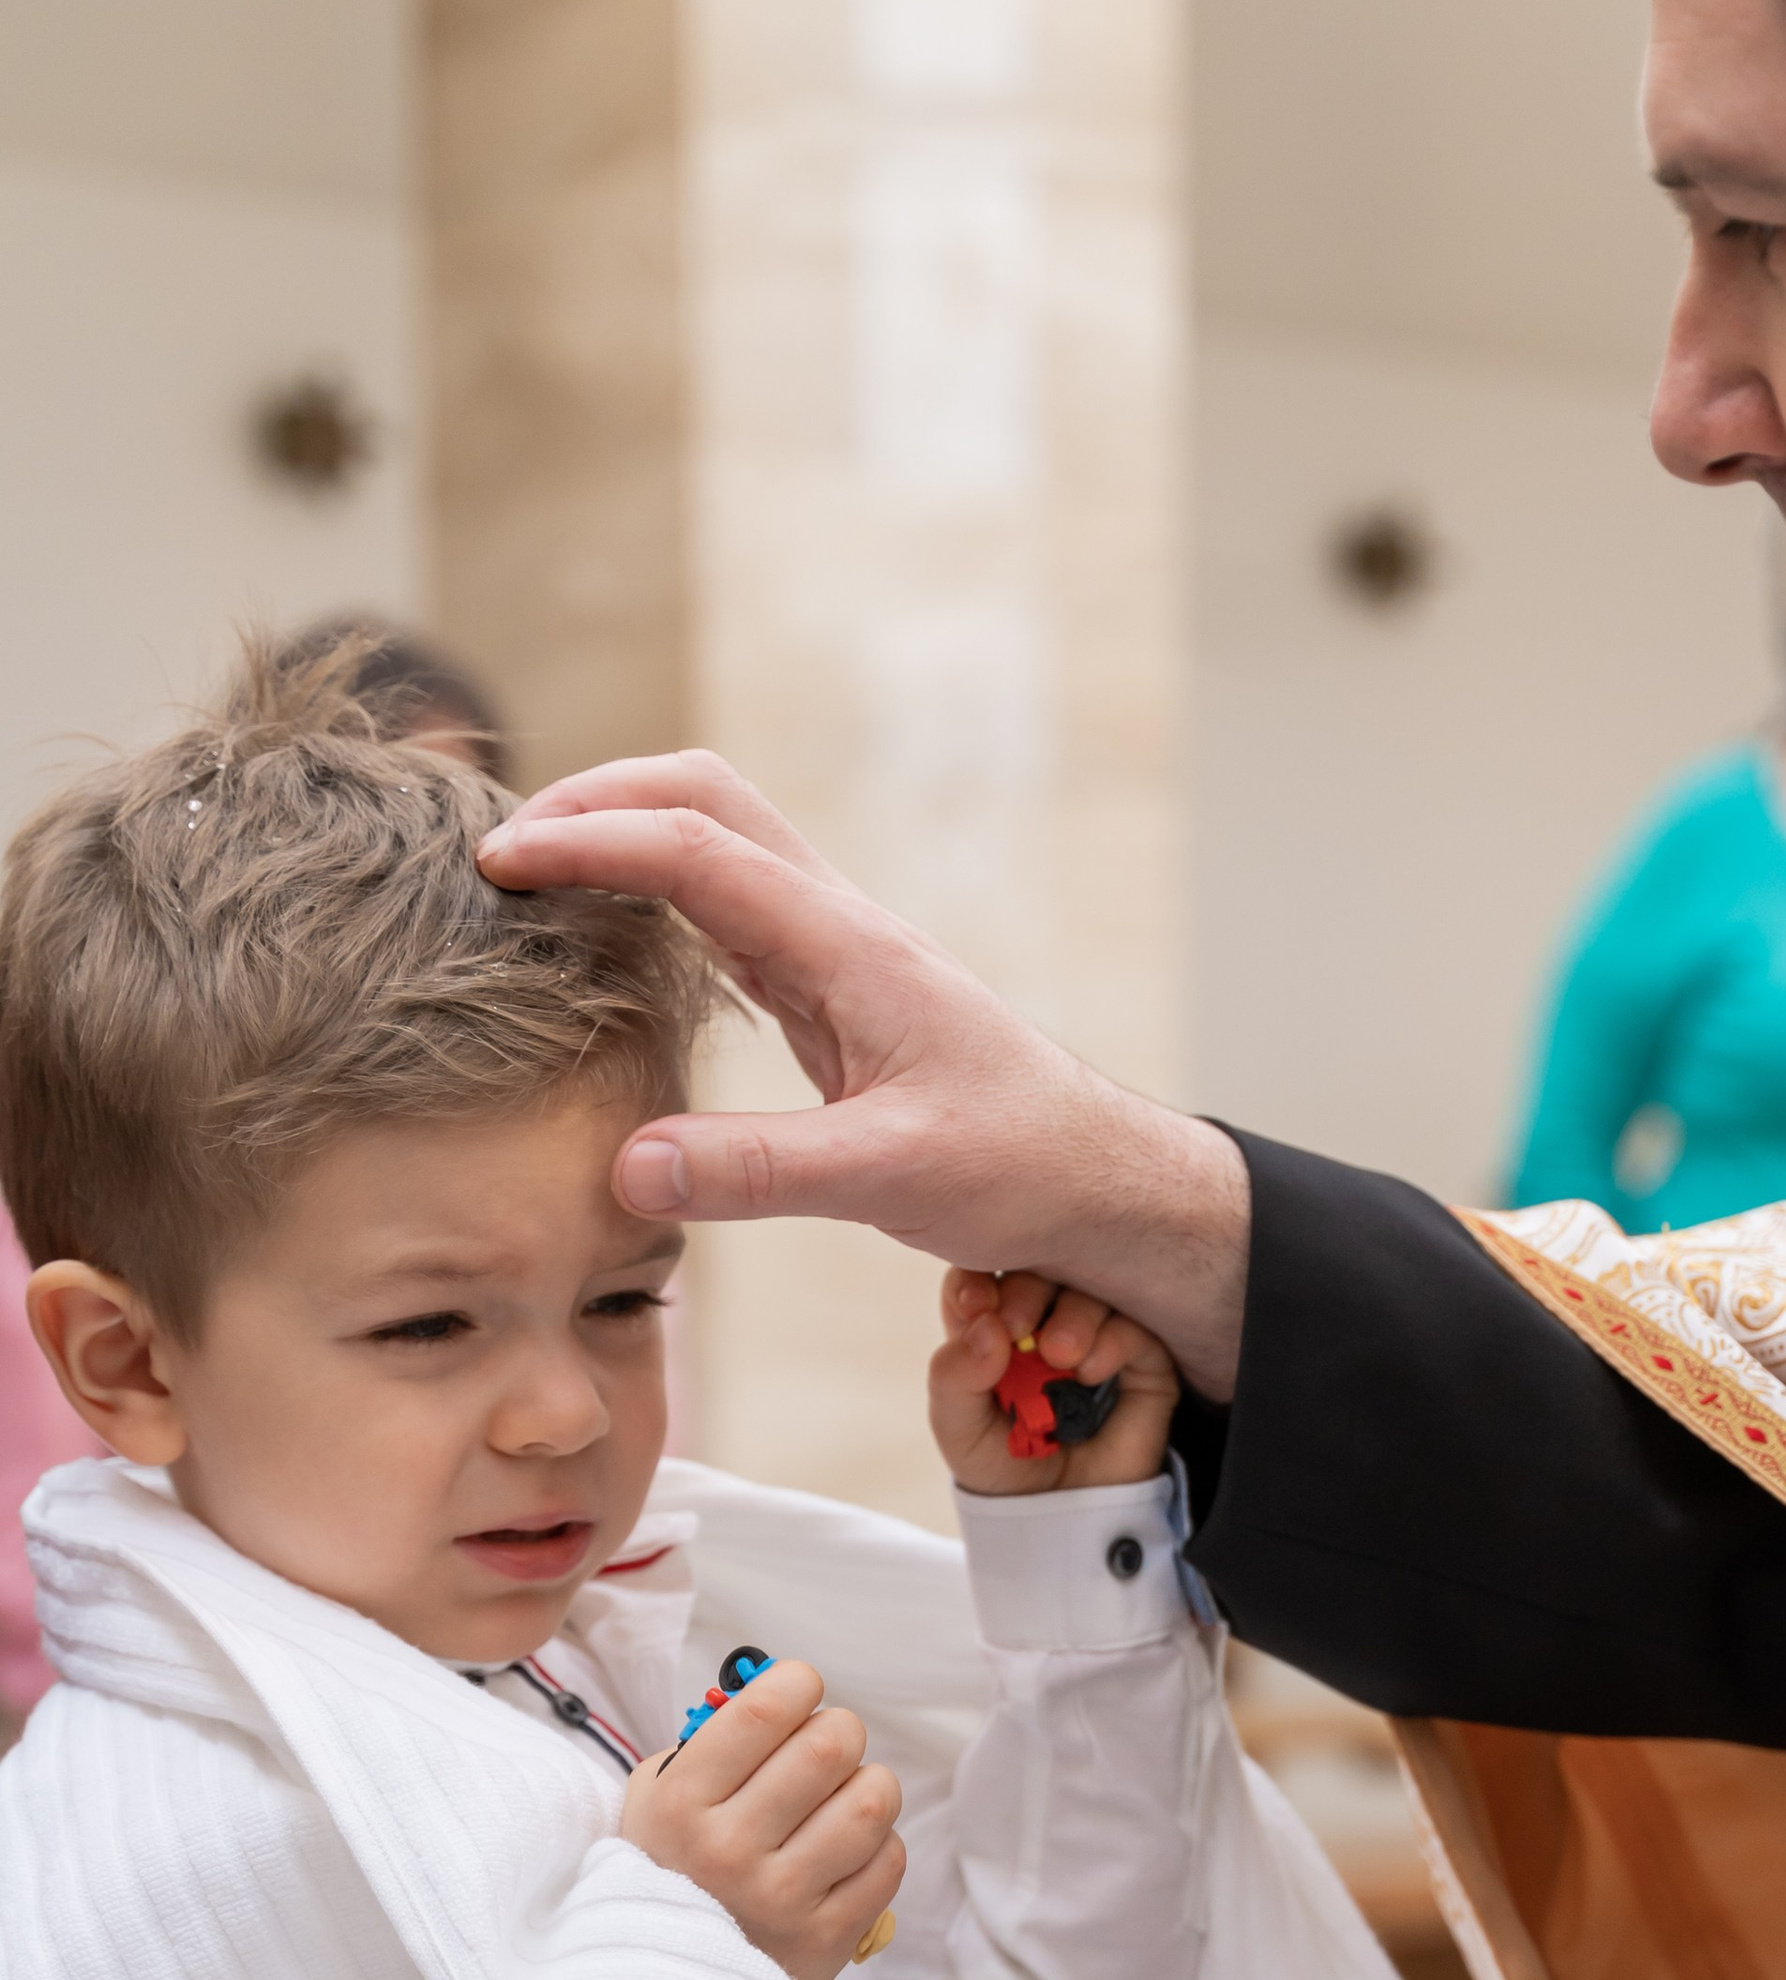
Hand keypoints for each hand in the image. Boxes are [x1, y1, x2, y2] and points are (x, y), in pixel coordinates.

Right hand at [474, 753, 1250, 1394]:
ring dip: (622, 836)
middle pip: (706, 799)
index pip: (699, 850)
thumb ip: (761, 1172)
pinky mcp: (828, 990)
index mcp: (849, 947)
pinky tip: (602, 939)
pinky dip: (653, 895)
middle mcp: (838, 926)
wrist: (1093, 1176)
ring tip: (524, 875)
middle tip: (498, 844)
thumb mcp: (890, 1180)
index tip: (497, 861)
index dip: (592, 842)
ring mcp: (834, 950)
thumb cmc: (1016, 1167)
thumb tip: (627, 1171)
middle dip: (598, 798)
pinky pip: (727, 910)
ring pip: (716, 842)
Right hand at [618, 1657, 904, 1979]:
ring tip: (844, 1801)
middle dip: (839, 1734)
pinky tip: (846, 1853)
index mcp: (681, 1803)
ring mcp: (780, 1899)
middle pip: (831, 1746)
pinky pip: (890, 1860)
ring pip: (873, 1801)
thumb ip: (714, 1738)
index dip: (797, 1684)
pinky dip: (879, 1846)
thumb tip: (783, 1687)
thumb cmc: (674, 1866)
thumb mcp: (660, 1794)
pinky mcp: (826, 1938)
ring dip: (869, 1787)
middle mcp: (728, 1850)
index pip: (764, 1711)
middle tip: (827, 1749)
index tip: (800, 1690)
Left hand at [929, 1268, 1178, 1497]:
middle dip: (1024, 1290)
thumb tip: (986, 1325)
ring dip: (1072, 1314)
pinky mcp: (1142, 1359)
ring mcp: (1096, 1333)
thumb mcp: (958, 1427)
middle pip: (1039, 1264)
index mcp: (994, 1324)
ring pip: (1091, 1286)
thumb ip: (953, 1376)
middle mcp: (1046, 1317)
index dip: (978, 1276)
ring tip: (1059, 1357)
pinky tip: (1090, 1370)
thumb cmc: (1004, 1465)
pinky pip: (1134, 1326)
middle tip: (1015, 1330)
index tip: (975, 1304)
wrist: (1059, 1516)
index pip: (983, 1274)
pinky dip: (1112, 1338)